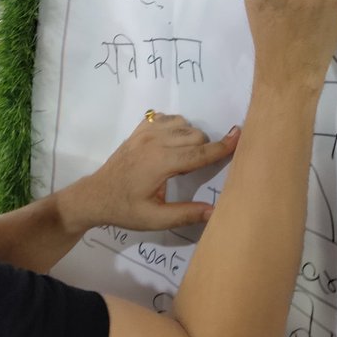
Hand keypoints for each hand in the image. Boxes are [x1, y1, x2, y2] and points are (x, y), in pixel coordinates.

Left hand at [63, 113, 239, 232]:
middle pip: (195, 135)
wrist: (96, 195)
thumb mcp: (155, 219)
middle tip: (193, 171)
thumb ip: (185, 214)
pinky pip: (166, 117)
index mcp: (161, 162)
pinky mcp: (139, 129)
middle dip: (204, 149)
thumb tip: (214, 211)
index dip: (222, 147)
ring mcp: (145, 131)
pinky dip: (175, 126)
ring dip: (190, 137)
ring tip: (181, 159)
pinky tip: (170, 143)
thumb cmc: (126, 209)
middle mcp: (155, 141)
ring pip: (183, 124)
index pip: (199, 153)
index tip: (240, 136)